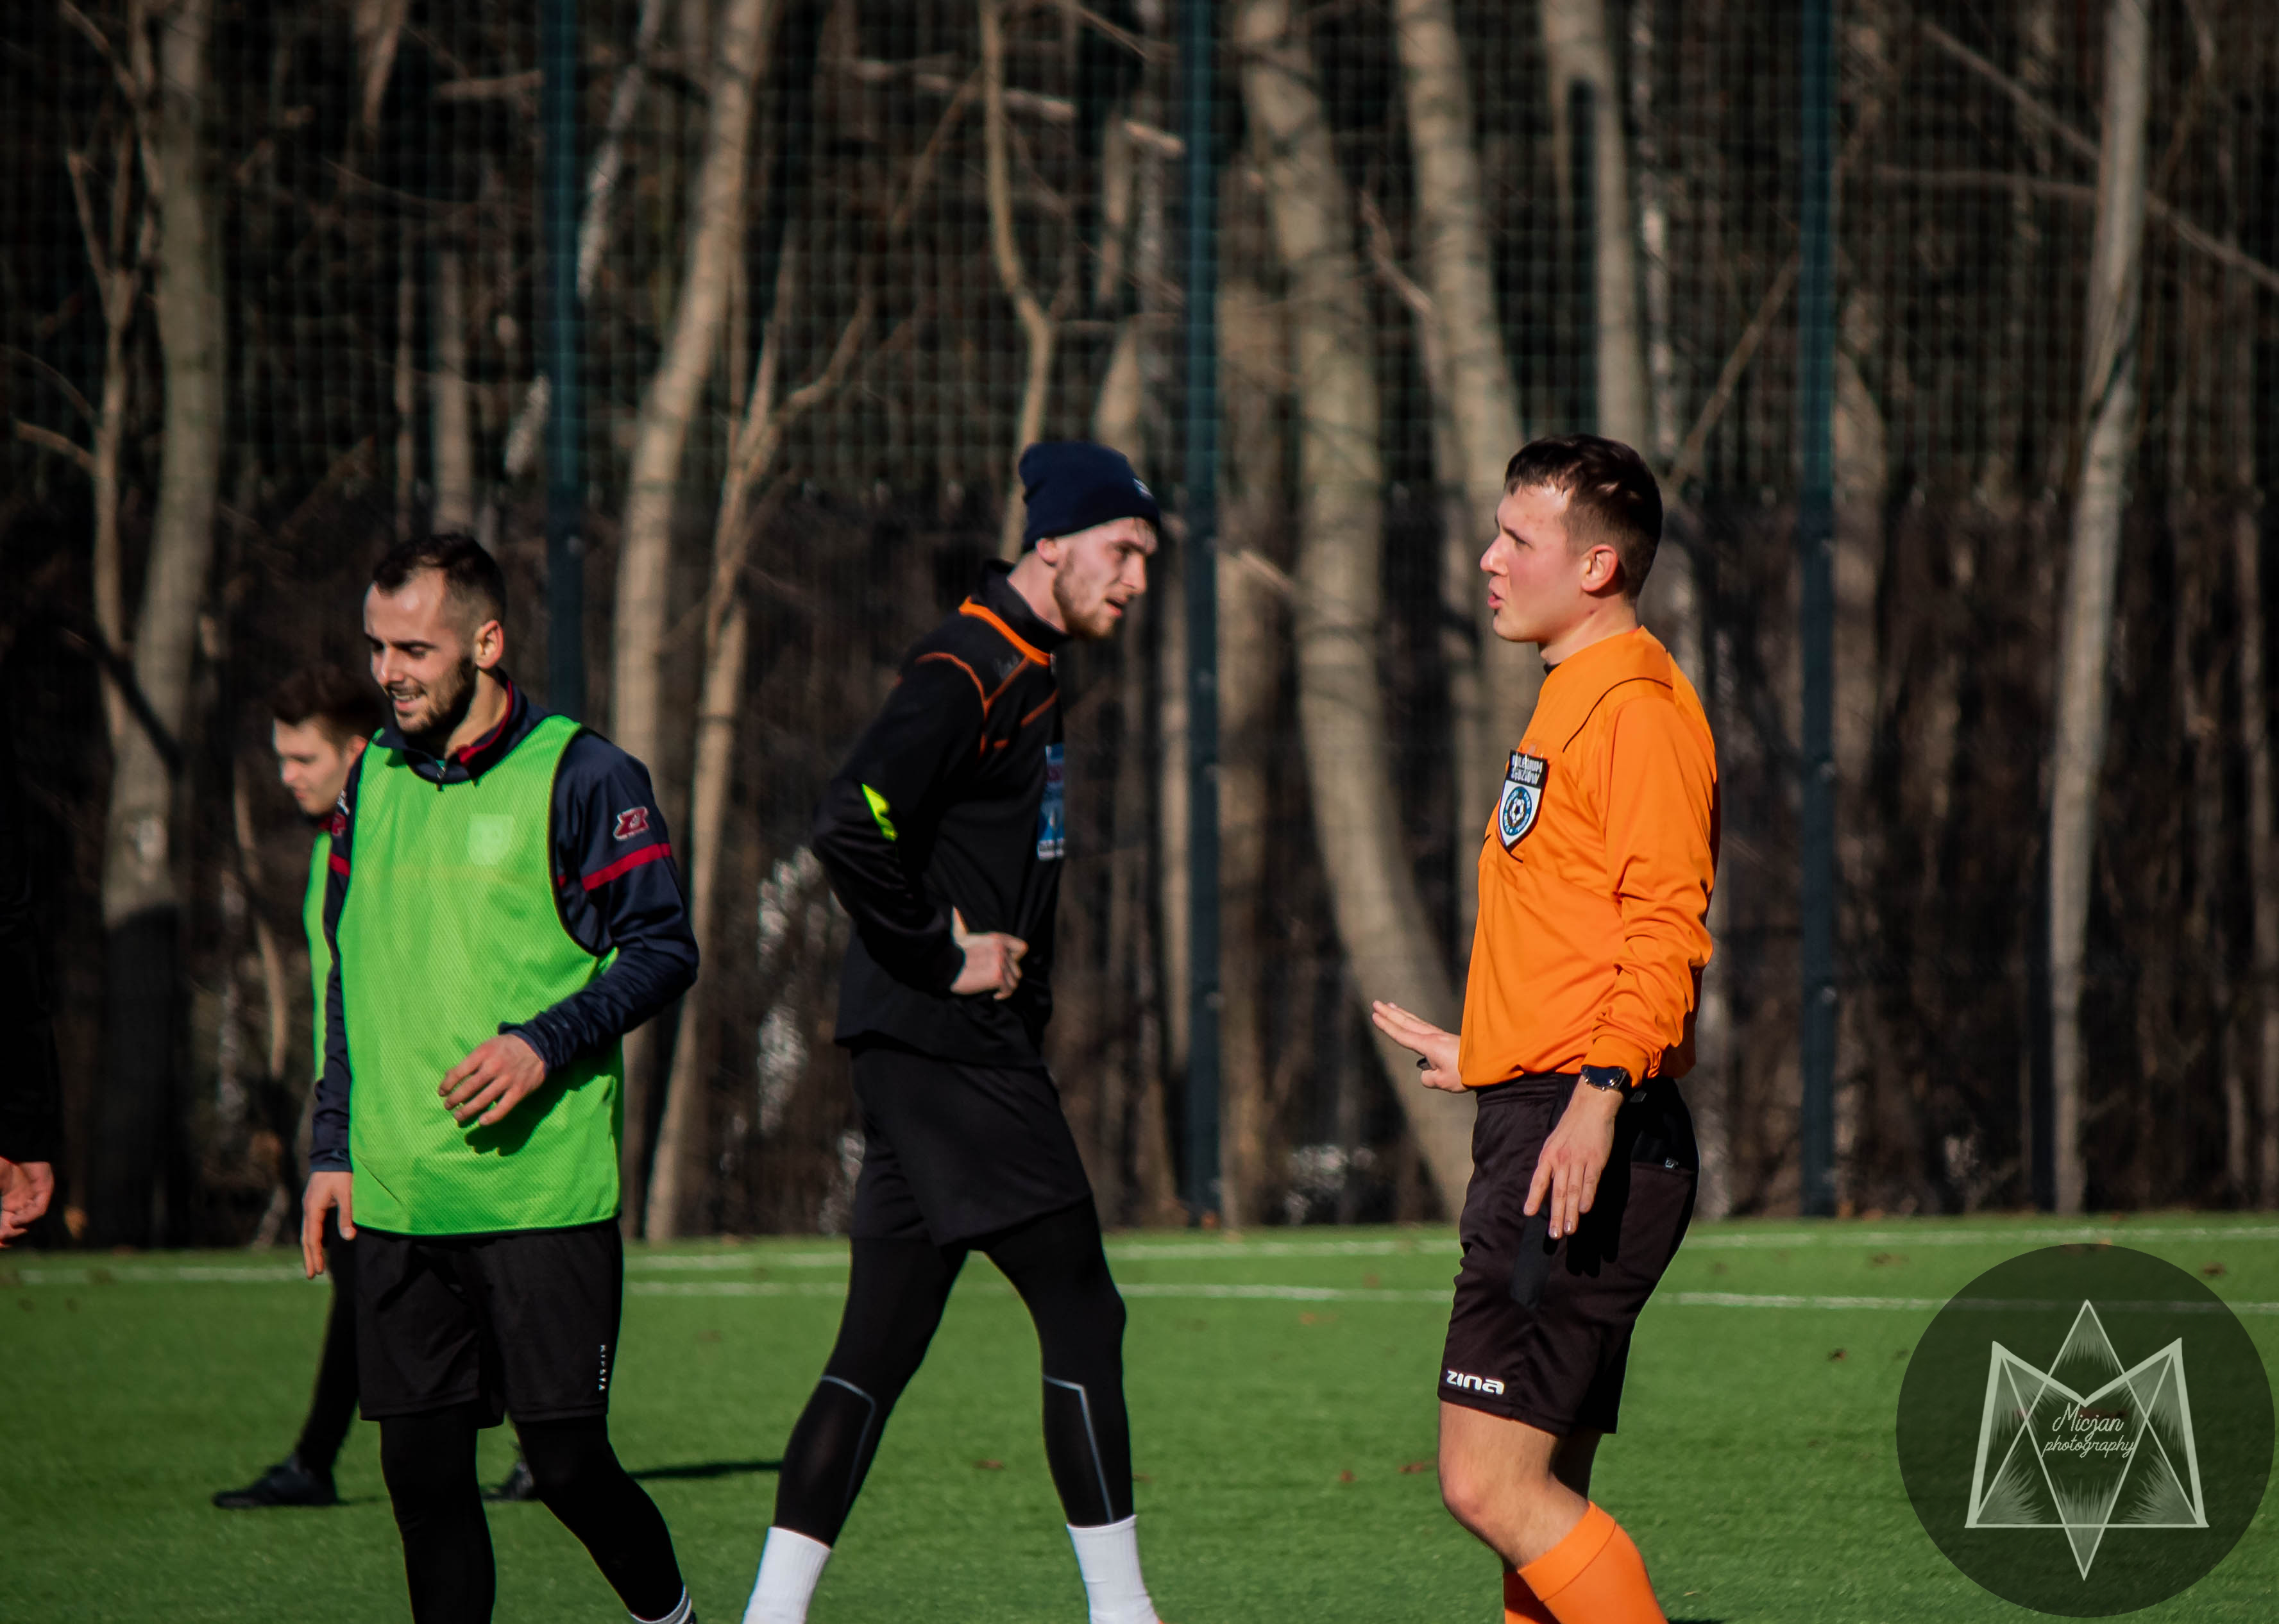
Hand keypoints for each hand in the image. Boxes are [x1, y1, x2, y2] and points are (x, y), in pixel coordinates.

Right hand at [0, 1158, 54, 1244]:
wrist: (17, 1147)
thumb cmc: (4, 1163)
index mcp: (12, 1203)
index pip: (9, 1225)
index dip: (2, 1237)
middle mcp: (25, 1202)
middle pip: (22, 1227)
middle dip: (10, 1238)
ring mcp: (35, 1196)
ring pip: (32, 1222)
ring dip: (17, 1231)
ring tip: (2, 1235)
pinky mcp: (45, 1189)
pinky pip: (39, 1210)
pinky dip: (26, 1218)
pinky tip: (13, 1220)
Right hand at [301, 1170, 355, 1278]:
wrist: (333, 1150)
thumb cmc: (342, 1172)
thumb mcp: (347, 1194)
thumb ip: (346, 1215)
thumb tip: (348, 1238)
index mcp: (313, 1209)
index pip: (312, 1238)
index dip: (315, 1256)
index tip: (317, 1272)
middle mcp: (308, 1208)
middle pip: (307, 1238)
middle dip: (310, 1256)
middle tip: (312, 1275)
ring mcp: (310, 1203)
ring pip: (308, 1230)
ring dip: (311, 1247)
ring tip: (314, 1262)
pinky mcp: (315, 1199)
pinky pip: (313, 1222)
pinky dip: (314, 1235)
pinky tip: (319, 1241)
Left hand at [440, 1033, 548, 1126]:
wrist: (538, 1046)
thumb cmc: (507, 1047)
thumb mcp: (487, 1046)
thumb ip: (470, 1061)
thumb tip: (449, 1076)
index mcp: (483, 1053)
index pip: (459, 1072)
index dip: (447, 1084)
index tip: (442, 1092)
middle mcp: (494, 1067)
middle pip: (468, 1088)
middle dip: (454, 1099)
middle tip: (448, 1106)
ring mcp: (507, 1080)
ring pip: (482, 1100)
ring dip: (467, 1110)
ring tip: (458, 1116)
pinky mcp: (519, 1091)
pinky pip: (503, 1108)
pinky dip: (492, 1117)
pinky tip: (482, 1121)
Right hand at [949, 908, 1027, 999]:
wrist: (944, 965)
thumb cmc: (952, 952)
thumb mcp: (962, 935)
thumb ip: (965, 925)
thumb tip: (955, 911)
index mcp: (996, 938)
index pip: (1022, 948)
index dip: (1015, 959)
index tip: (1005, 967)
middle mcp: (1001, 948)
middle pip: (1017, 969)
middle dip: (1008, 977)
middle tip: (995, 981)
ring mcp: (1000, 962)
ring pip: (1014, 981)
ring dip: (1005, 988)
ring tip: (995, 989)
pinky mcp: (997, 976)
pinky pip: (1008, 989)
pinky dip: (1002, 995)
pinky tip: (994, 995)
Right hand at [1370, 1001, 1463, 1091]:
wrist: (1490, 1063)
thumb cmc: (1467, 1073)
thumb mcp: (1442, 1081)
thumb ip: (1428, 1078)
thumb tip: (1427, 1073)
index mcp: (1428, 1045)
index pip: (1402, 1034)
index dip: (1387, 1026)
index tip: (1374, 1015)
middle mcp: (1432, 1037)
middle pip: (1406, 1022)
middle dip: (1390, 1014)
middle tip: (1376, 1003)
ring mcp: (1440, 1036)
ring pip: (1416, 1021)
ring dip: (1402, 1014)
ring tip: (1391, 1006)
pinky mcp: (1447, 1039)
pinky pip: (1425, 1026)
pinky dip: (1414, 1020)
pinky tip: (1413, 1022)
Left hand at [1524, 1082, 1624, 1239]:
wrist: (1591, 1107)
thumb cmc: (1572, 1126)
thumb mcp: (1554, 1142)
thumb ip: (1551, 1163)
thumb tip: (1547, 1183)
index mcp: (1548, 1155)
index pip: (1539, 1179)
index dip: (1534, 1197)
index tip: (1528, 1213)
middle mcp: (1561, 1159)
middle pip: (1557, 1192)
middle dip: (1555, 1215)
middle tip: (1554, 1235)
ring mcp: (1578, 1160)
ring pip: (1572, 1191)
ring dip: (1570, 1213)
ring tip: (1568, 1230)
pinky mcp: (1595, 1160)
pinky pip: (1590, 1181)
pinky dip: (1587, 1196)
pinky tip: (1583, 1210)